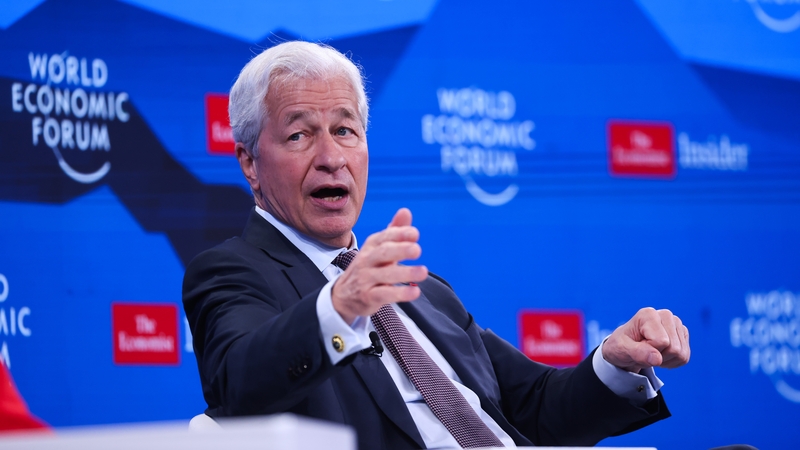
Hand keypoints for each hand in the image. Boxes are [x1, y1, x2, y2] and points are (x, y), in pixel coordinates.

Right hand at [331, 208, 427, 323]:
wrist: (344, 295)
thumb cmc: (368, 267)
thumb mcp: (379, 249)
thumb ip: (394, 231)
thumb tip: (405, 211)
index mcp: (371, 246)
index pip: (384, 237)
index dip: (399, 234)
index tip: (415, 233)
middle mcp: (367, 260)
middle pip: (383, 253)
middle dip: (400, 250)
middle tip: (417, 250)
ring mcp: (366, 279)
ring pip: (386, 274)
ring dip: (405, 273)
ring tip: (423, 272)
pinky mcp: (369, 297)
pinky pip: (385, 294)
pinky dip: (400, 293)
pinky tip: (415, 291)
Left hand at [602, 307, 689, 372]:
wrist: (625, 348)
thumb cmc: (621, 346)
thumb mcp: (622, 350)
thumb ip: (638, 353)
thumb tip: (657, 358)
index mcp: (648, 314)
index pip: (661, 342)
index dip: (649, 350)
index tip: (638, 345)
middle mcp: (665, 315)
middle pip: (674, 348)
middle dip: (658, 356)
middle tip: (644, 351)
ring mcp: (676, 324)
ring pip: (681, 354)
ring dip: (665, 360)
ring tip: (651, 352)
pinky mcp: (682, 334)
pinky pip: (685, 357)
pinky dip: (672, 361)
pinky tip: (660, 354)